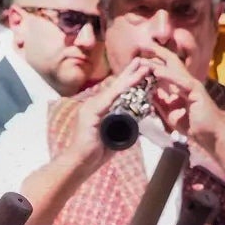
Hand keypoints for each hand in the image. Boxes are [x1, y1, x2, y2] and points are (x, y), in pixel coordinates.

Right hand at [54, 58, 153, 173]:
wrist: (80, 164)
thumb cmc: (97, 152)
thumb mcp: (116, 135)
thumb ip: (126, 125)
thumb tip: (139, 119)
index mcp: (100, 108)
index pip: (117, 91)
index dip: (129, 79)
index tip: (142, 68)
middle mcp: (94, 104)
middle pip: (115, 86)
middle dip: (131, 72)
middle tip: (144, 60)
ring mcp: (91, 108)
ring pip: (114, 90)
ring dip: (130, 78)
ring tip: (144, 68)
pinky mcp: (90, 114)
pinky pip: (108, 100)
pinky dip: (121, 90)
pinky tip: (131, 82)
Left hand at [139, 42, 224, 150]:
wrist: (210, 135)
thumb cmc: (193, 125)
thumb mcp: (170, 113)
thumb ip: (161, 102)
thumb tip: (148, 91)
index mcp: (180, 87)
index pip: (166, 69)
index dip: (154, 61)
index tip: (139, 56)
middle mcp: (186, 82)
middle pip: (171, 62)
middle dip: (157, 53)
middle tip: (142, 44)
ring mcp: (192, 85)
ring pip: (174, 69)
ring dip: (158, 63)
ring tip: (144, 58)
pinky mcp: (197, 91)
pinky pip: (181, 81)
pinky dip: (169, 76)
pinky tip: (157, 72)